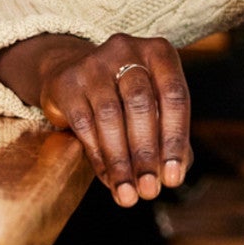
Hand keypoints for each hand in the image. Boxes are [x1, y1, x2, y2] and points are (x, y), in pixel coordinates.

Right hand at [0, 31, 190, 206]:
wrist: (73, 75)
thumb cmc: (126, 97)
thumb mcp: (154, 108)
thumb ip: (169, 137)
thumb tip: (172, 174)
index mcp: (160, 53)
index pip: (175, 97)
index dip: (175, 140)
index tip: (173, 179)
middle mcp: (127, 50)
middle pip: (141, 105)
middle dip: (146, 154)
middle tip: (149, 191)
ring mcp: (94, 63)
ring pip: (111, 116)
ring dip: (120, 161)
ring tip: (128, 194)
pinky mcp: (67, 82)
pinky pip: (84, 124)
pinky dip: (98, 155)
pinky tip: (108, 178)